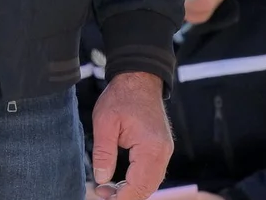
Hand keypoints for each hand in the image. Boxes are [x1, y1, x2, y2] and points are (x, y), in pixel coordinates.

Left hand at [89, 71, 171, 199]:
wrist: (139, 78)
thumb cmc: (122, 96)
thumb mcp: (104, 122)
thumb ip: (103, 153)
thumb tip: (101, 179)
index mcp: (151, 147)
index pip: (138, 185)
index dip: (121, 198)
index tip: (102, 197)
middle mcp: (163, 152)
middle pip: (147, 188)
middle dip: (125, 196)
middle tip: (100, 193)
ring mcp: (165, 151)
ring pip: (150, 183)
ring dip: (130, 190)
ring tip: (106, 188)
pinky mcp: (161, 149)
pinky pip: (151, 173)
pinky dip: (137, 181)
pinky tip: (119, 181)